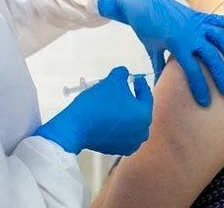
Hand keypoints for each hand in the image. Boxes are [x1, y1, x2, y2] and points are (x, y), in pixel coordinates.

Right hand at [34, 66, 152, 155]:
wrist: (77, 127)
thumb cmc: (97, 104)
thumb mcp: (112, 81)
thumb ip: (122, 74)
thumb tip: (123, 73)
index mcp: (143, 116)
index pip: (146, 97)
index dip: (141, 85)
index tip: (137, 79)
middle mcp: (140, 133)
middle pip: (140, 112)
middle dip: (134, 100)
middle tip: (127, 91)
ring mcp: (129, 144)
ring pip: (132, 124)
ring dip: (127, 114)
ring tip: (117, 104)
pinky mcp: (117, 149)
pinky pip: (122, 134)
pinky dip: (119, 125)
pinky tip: (110, 117)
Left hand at [98, 0, 223, 106]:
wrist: (140, 0)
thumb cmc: (145, 26)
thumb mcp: (151, 48)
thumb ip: (159, 65)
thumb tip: (158, 85)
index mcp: (177, 44)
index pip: (192, 70)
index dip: (199, 87)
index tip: (204, 102)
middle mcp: (190, 33)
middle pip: (211, 57)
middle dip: (220, 75)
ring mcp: (196, 22)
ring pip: (220, 39)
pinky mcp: (198, 14)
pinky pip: (218, 19)